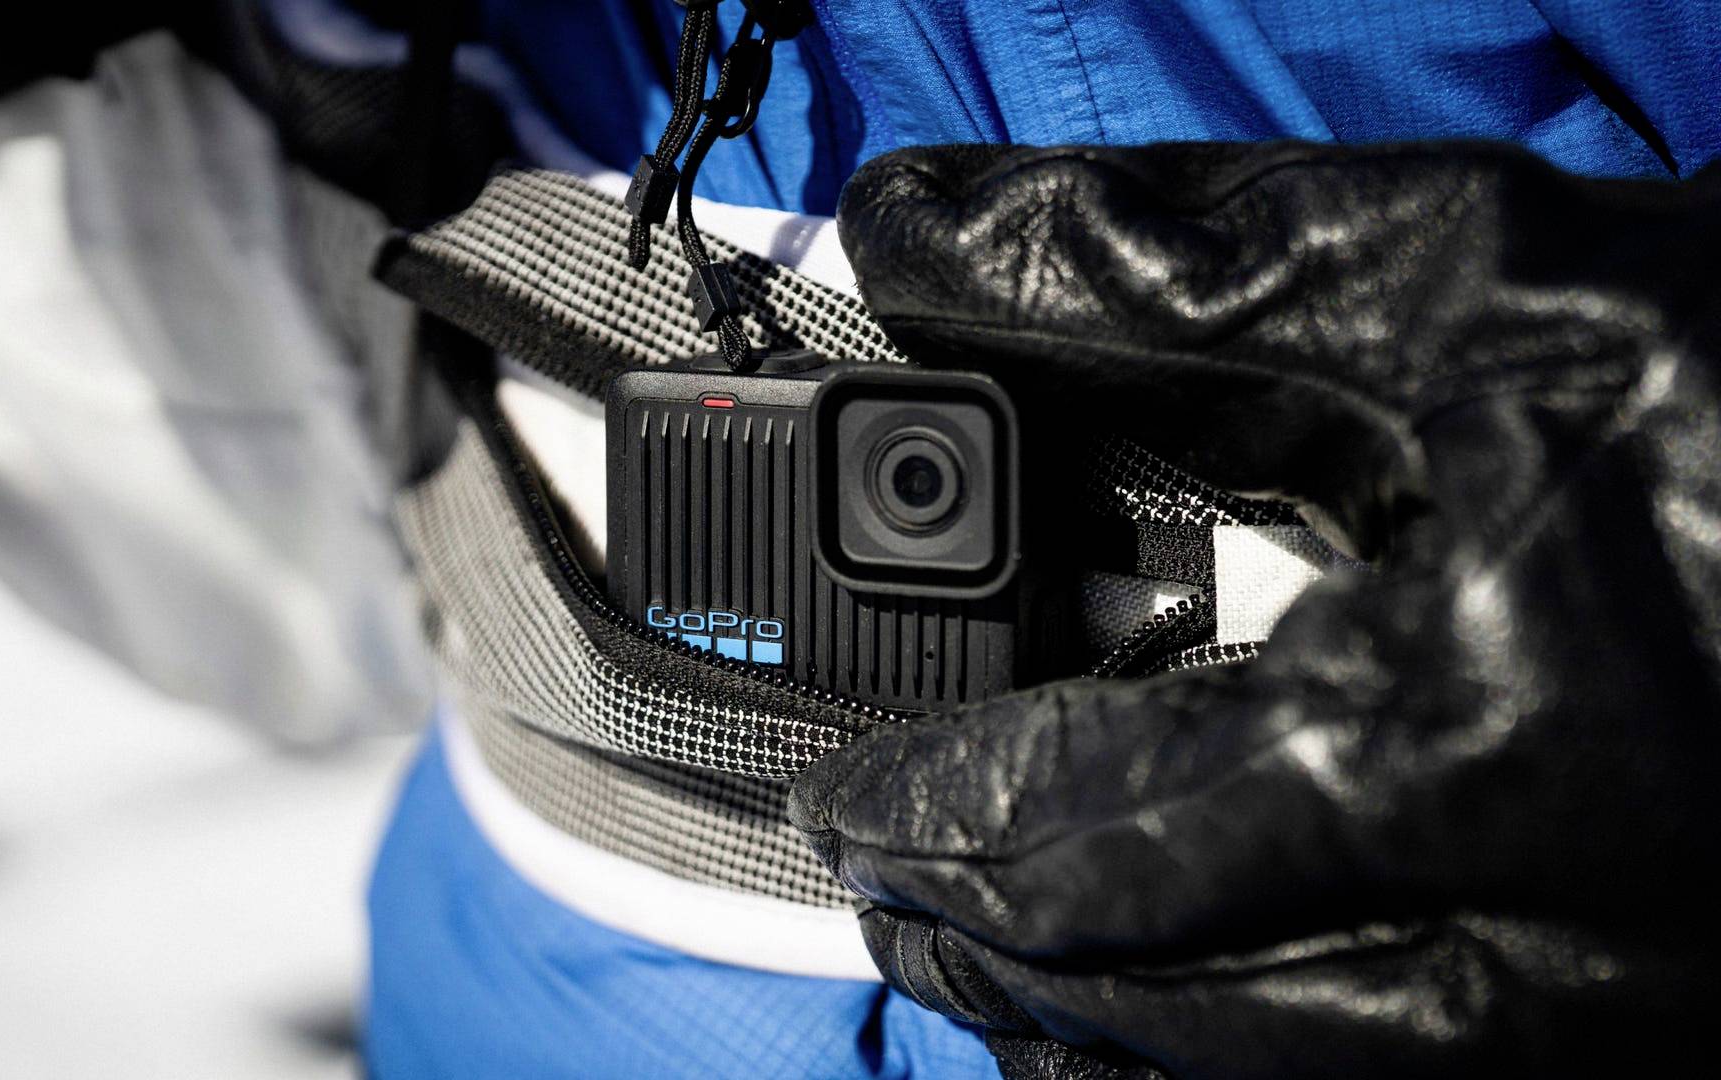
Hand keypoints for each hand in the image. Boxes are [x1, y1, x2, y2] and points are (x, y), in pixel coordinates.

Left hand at [790, 142, 1720, 1078]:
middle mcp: (1531, 960)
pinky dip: (1237, 1076)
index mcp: (1456, 761)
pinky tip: (1186, 1033)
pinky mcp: (1665, 1062)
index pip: (1080, 826)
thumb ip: (1165, 263)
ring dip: (1090, 1032)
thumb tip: (926, 232)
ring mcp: (1609, 1045)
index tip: (839, 790)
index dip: (930, 805)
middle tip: (879, 895)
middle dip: (982, 943)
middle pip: (1146, 998)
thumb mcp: (1491, 280)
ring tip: (989, 975)